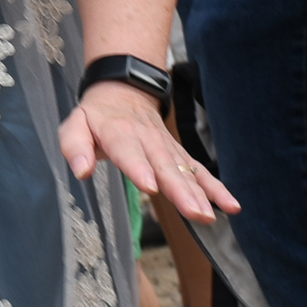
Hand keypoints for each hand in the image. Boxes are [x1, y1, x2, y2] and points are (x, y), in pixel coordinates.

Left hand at [58, 81, 238, 225]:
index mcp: (118, 134)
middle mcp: (147, 141)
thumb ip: (75, 146)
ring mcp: (166, 147)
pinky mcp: (179, 154)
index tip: (150, 186)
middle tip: (193, 212)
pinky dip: (216, 188)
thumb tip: (81, 171)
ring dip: (200, 194)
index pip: (129, 152)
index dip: (139, 169)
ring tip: (209, 216)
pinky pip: (200, 171)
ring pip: (185, 171)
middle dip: (180, 190)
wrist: (123, 91)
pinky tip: (231, 206)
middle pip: (165, 166)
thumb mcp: (75, 125)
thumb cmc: (96, 116)